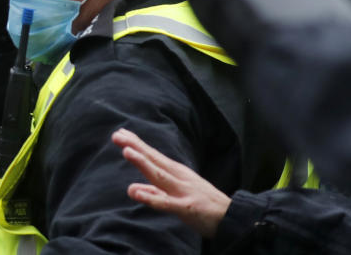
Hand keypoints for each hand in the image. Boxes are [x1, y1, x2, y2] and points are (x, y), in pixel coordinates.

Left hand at [112, 128, 230, 237]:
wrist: (234, 217)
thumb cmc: (204, 204)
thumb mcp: (179, 193)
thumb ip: (156, 190)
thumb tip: (133, 188)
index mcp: (177, 172)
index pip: (154, 155)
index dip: (137, 144)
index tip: (120, 133)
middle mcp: (179, 177)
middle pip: (154, 160)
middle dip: (135, 147)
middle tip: (116, 135)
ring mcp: (183, 191)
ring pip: (159, 176)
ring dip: (143, 163)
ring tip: (127, 152)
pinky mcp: (187, 208)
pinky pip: (167, 203)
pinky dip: (152, 197)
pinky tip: (137, 192)